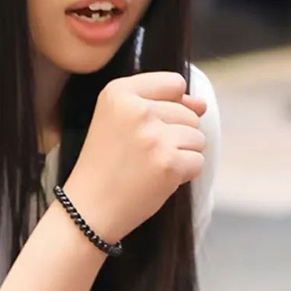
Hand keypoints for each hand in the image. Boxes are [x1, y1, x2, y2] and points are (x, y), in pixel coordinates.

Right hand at [64, 71, 206, 242]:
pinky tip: (157, 180)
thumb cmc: (105, 164)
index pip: (173, 82)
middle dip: (175, 135)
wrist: (88, 207)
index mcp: (118, 92)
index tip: (146, 127)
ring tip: (149, 166)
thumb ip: (162, 103)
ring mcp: (153, 136)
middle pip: (188, 113)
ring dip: (181, 155)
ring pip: (197, 137)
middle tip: (141, 154)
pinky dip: (184, 174)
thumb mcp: (119, 121)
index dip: (170, 106)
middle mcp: (136, 109)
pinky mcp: (168, 162)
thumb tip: (202, 103)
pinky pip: (198, 161)